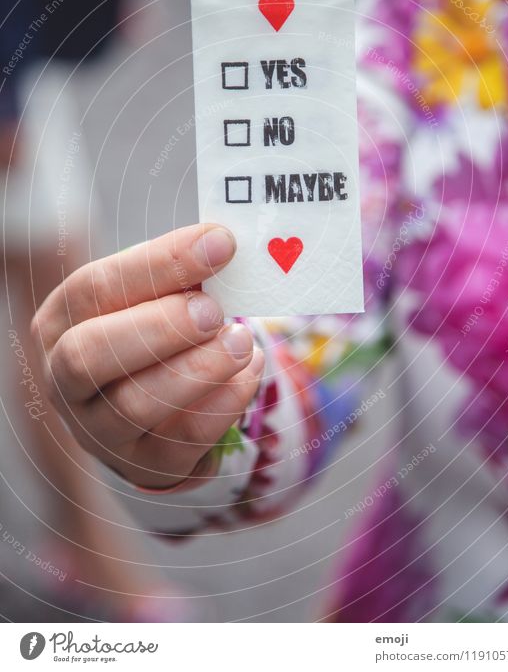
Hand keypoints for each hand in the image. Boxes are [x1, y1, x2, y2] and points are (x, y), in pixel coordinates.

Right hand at [31, 225, 263, 489]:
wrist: (155, 412)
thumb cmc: (151, 334)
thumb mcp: (150, 298)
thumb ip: (176, 273)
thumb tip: (218, 242)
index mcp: (60, 322)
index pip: (94, 288)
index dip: (159, 264)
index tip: (219, 243)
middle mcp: (65, 381)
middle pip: (89, 355)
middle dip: (160, 327)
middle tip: (214, 310)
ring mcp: (99, 430)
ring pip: (136, 404)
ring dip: (199, 367)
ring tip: (241, 341)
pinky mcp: (144, 464)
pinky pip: (184, 438)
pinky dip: (225, 401)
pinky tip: (248, 370)